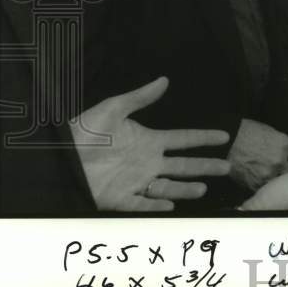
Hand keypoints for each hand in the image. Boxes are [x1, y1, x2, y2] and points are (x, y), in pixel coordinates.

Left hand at [69, 76, 230, 212]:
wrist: (60, 156)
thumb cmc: (85, 130)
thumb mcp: (113, 109)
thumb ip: (140, 97)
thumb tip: (164, 80)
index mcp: (149, 140)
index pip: (183, 140)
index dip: (204, 138)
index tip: (225, 136)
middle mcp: (147, 162)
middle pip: (183, 165)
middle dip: (205, 166)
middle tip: (227, 167)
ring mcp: (135, 181)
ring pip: (168, 187)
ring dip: (186, 188)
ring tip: (203, 189)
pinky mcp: (119, 198)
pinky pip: (142, 204)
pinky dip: (157, 206)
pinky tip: (171, 206)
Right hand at [228, 118, 287, 191]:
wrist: (226, 140)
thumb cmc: (246, 131)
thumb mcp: (270, 132)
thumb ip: (282, 145)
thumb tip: (286, 154)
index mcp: (285, 145)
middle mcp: (279, 160)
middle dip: (285, 171)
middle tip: (278, 169)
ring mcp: (267, 174)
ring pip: (277, 182)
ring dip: (273, 178)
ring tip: (265, 174)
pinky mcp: (254, 183)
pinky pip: (263, 188)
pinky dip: (260, 184)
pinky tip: (255, 178)